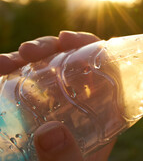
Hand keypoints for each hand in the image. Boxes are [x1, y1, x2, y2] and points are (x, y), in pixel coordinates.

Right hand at [0, 31, 115, 160]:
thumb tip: (50, 133)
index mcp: (99, 109)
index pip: (102, 66)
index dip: (87, 45)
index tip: (66, 39)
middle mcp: (77, 102)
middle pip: (70, 61)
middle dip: (49, 48)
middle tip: (30, 50)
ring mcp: (52, 104)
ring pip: (43, 69)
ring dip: (25, 57)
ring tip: (8, 59)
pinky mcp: (30, 110)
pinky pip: (20, 83)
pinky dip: (8, 72)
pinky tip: (0, 67)